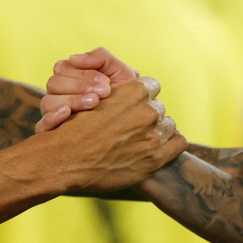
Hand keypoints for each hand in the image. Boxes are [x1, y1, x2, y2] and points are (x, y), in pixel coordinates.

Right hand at [36, 49, 139, 132]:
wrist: (134, 126)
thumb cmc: (126, 96)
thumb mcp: (120, 72)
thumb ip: (101, 57)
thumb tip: (73, 58)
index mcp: (69, 78)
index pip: (62, 68)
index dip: (84, 74)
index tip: (107, 83)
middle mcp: (58, 95)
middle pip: (54, 83)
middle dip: (80, 85)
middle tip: (104, 93)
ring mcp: (53, 114)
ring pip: (47, 102)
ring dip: (71, 100)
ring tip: (93, 103)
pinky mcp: (53, 134)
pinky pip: (41, 126)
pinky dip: (51, 118)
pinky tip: (68, 113)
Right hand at [44, 74, 186, 190]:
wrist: (64, 160)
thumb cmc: (72, 129)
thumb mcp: (90, 95)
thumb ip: (113, 88)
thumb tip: (127, 82)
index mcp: (134, 91)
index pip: (151, 85)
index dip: (141, 95)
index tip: (132, 104)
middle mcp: (147, 111)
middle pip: (158, 107)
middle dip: (147, 114)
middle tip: (132, 125)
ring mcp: (152, 136)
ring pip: (168, 124)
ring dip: (157, 129)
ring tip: (140, 138)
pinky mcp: (155, 158)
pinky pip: (179, 143)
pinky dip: (171, 143)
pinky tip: (155, 147)